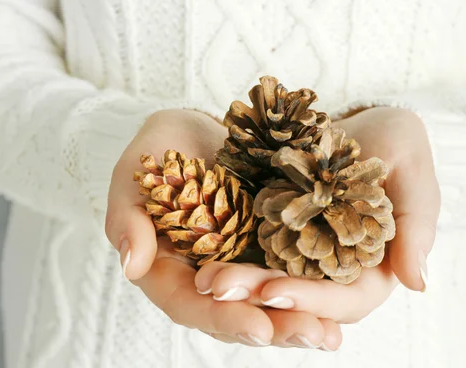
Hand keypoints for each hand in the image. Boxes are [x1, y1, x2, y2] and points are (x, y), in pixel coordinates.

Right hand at [104, 109, 341, 348]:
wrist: (200, 129)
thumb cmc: (160, 148)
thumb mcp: (135, 172)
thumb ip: (128, 216)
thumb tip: (132, 265)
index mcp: (167, 267)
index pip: (189, 302)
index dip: (223, 316)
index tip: (258, 328)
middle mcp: (204, 275)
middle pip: (233, 312)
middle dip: (272, 327)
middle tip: (311, 336)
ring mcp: (239, 264)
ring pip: (264, 304)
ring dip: (297, 322)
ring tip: (330, 336)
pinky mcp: (268, 248)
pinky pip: (289, 276)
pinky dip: (311, 294)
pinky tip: (338, 312)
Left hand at [198, 107, 439, 324]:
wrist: (352, 123)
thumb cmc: (392, 142)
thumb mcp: (410, 166)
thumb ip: (417, 222)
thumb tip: (417, 282)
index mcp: (374, 267)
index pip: (346, 300)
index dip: (311, 301)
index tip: (273, 292)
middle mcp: (335, 270)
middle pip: (300, 299)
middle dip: (260, 296)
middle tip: (219, 286)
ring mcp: (302, 255)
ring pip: (271, 282)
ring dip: (238, 285)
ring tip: (205, 278)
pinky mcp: (275, 236)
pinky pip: (251, 255)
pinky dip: (230, 259)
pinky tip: (202, 257)